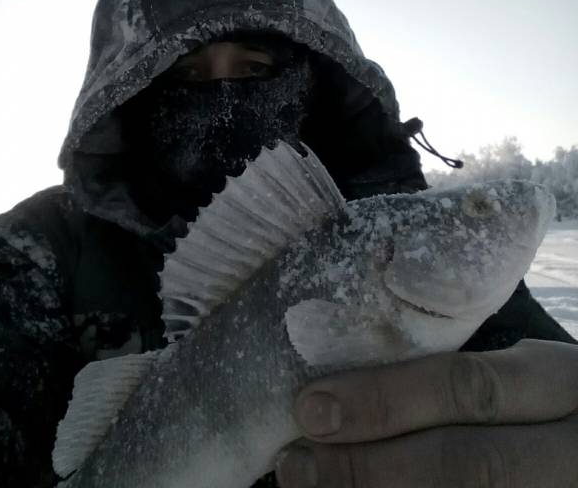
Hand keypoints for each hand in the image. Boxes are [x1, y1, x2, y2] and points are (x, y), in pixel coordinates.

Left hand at [276, 339, 577, 486]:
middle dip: (370, 468)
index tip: (311, 405)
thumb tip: (355, 386)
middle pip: (465, 466)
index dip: (385, 400)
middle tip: (296, 464)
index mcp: (563, 387)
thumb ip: (470, 377)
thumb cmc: (552, 406)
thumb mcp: (529, 377)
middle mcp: (569, 454)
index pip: (469, 390)